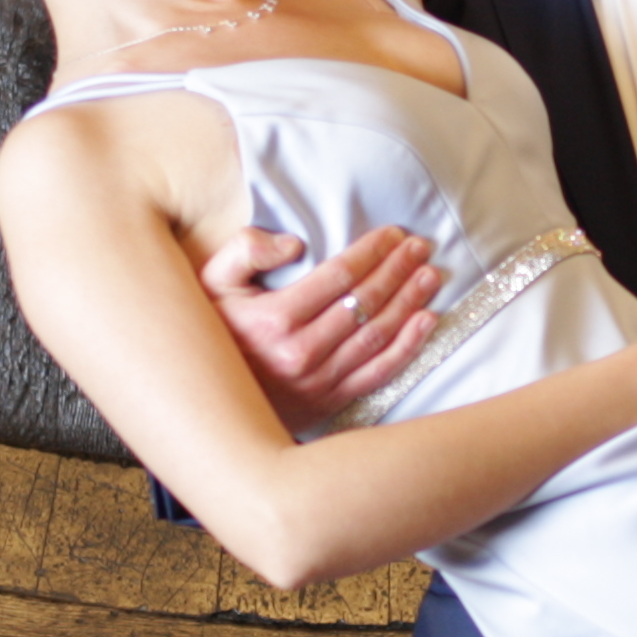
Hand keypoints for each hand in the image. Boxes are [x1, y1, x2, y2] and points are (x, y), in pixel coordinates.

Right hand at [201, 225, 440, 430]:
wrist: (207, 399)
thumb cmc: (213, 331)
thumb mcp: (211, 283)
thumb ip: (246, 251)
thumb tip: (295, 244)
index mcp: (274, 319)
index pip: (338, 276)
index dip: (370, 251)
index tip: (392, 234)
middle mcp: (301, 352)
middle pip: (364, 303)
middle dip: (397, 270)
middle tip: (420, 247)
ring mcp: (318, 381)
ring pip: (377, 336)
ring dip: (409, 303)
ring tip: (430, 276)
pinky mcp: (329, 402)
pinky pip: (378, 373)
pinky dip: (408, 347)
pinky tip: (426, 322)